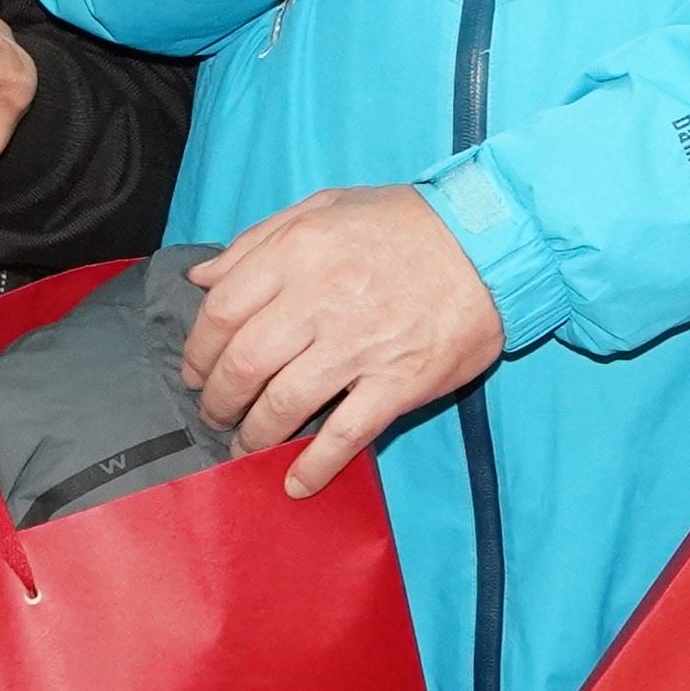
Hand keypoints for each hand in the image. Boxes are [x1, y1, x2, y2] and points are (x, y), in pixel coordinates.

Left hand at [182, 185, 506, 497]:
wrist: (493, 243)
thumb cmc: (406, 223)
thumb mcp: (325, 207)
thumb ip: (258, 241)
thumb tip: (202, 279)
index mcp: (298, 251)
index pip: (222, 312)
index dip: (198, 351)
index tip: (196, 371)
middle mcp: (321, 299)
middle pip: (243, 365)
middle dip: (218, 399)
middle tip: (216, 412)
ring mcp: (360, 346)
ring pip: (282, 404)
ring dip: (253, 435)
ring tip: (246, 444)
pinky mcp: (399, 383)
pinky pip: (345, 435)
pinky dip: (314, 466)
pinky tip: (296, 483)